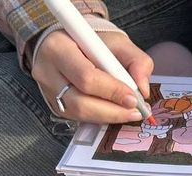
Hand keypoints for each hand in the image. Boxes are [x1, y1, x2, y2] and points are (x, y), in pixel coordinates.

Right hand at [32, 30, 152, 123]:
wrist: (69, 43)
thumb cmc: (92, 41)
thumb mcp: (117, 41)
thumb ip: (136, 60)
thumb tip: (143, 89)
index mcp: (58, 48)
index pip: (86, 77)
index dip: (112, 91)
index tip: (133, 97)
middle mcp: (48, 72)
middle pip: (81, 102)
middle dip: (112, 110)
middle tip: (134, 111)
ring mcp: (49, 92)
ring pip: (80, 114)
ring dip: (108, 117)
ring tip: (128, 113)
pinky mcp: (56, 106)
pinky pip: (79, 118)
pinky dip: (100, 117)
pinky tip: (114, 112)